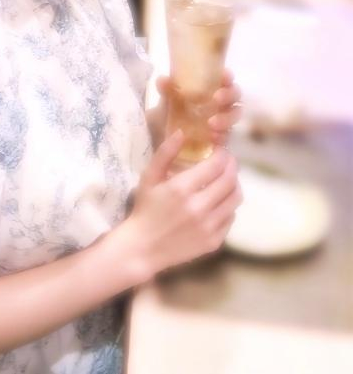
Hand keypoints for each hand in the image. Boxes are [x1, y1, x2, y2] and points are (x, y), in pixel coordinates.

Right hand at [121, 130, 242, 283]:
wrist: (143, 247)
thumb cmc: (145, 208)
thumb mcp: (149, 177)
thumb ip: (165, 153)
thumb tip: (182, 132)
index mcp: (182, 188)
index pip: (216, 165)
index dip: (223, 154)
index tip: (221, 150)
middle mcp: (199, 207)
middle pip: (230, 180)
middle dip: (232, 166)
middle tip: (227, 161)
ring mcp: (208, 226)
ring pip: (235, 199)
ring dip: (234, 184)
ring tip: (226, 179)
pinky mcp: (213, 241)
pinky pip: (231, 217)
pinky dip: (229, 206)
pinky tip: (219, 201)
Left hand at [151, 69, 242, 148]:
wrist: (163, 134)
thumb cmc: (171, 109)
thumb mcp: (167, 99)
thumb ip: (167, 89)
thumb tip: (163, 80)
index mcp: (211, 87)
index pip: (226, 78)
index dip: (228, 76)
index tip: (224, 76)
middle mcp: (221, 102)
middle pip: (235, 95)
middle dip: (228, 96)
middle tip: (216, 98)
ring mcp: (223, 120)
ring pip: (234, 116)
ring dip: (226, 119)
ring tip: (211, 123)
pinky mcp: (221, 137)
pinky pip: (227, 137)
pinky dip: (222, 137)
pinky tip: (213, 140)